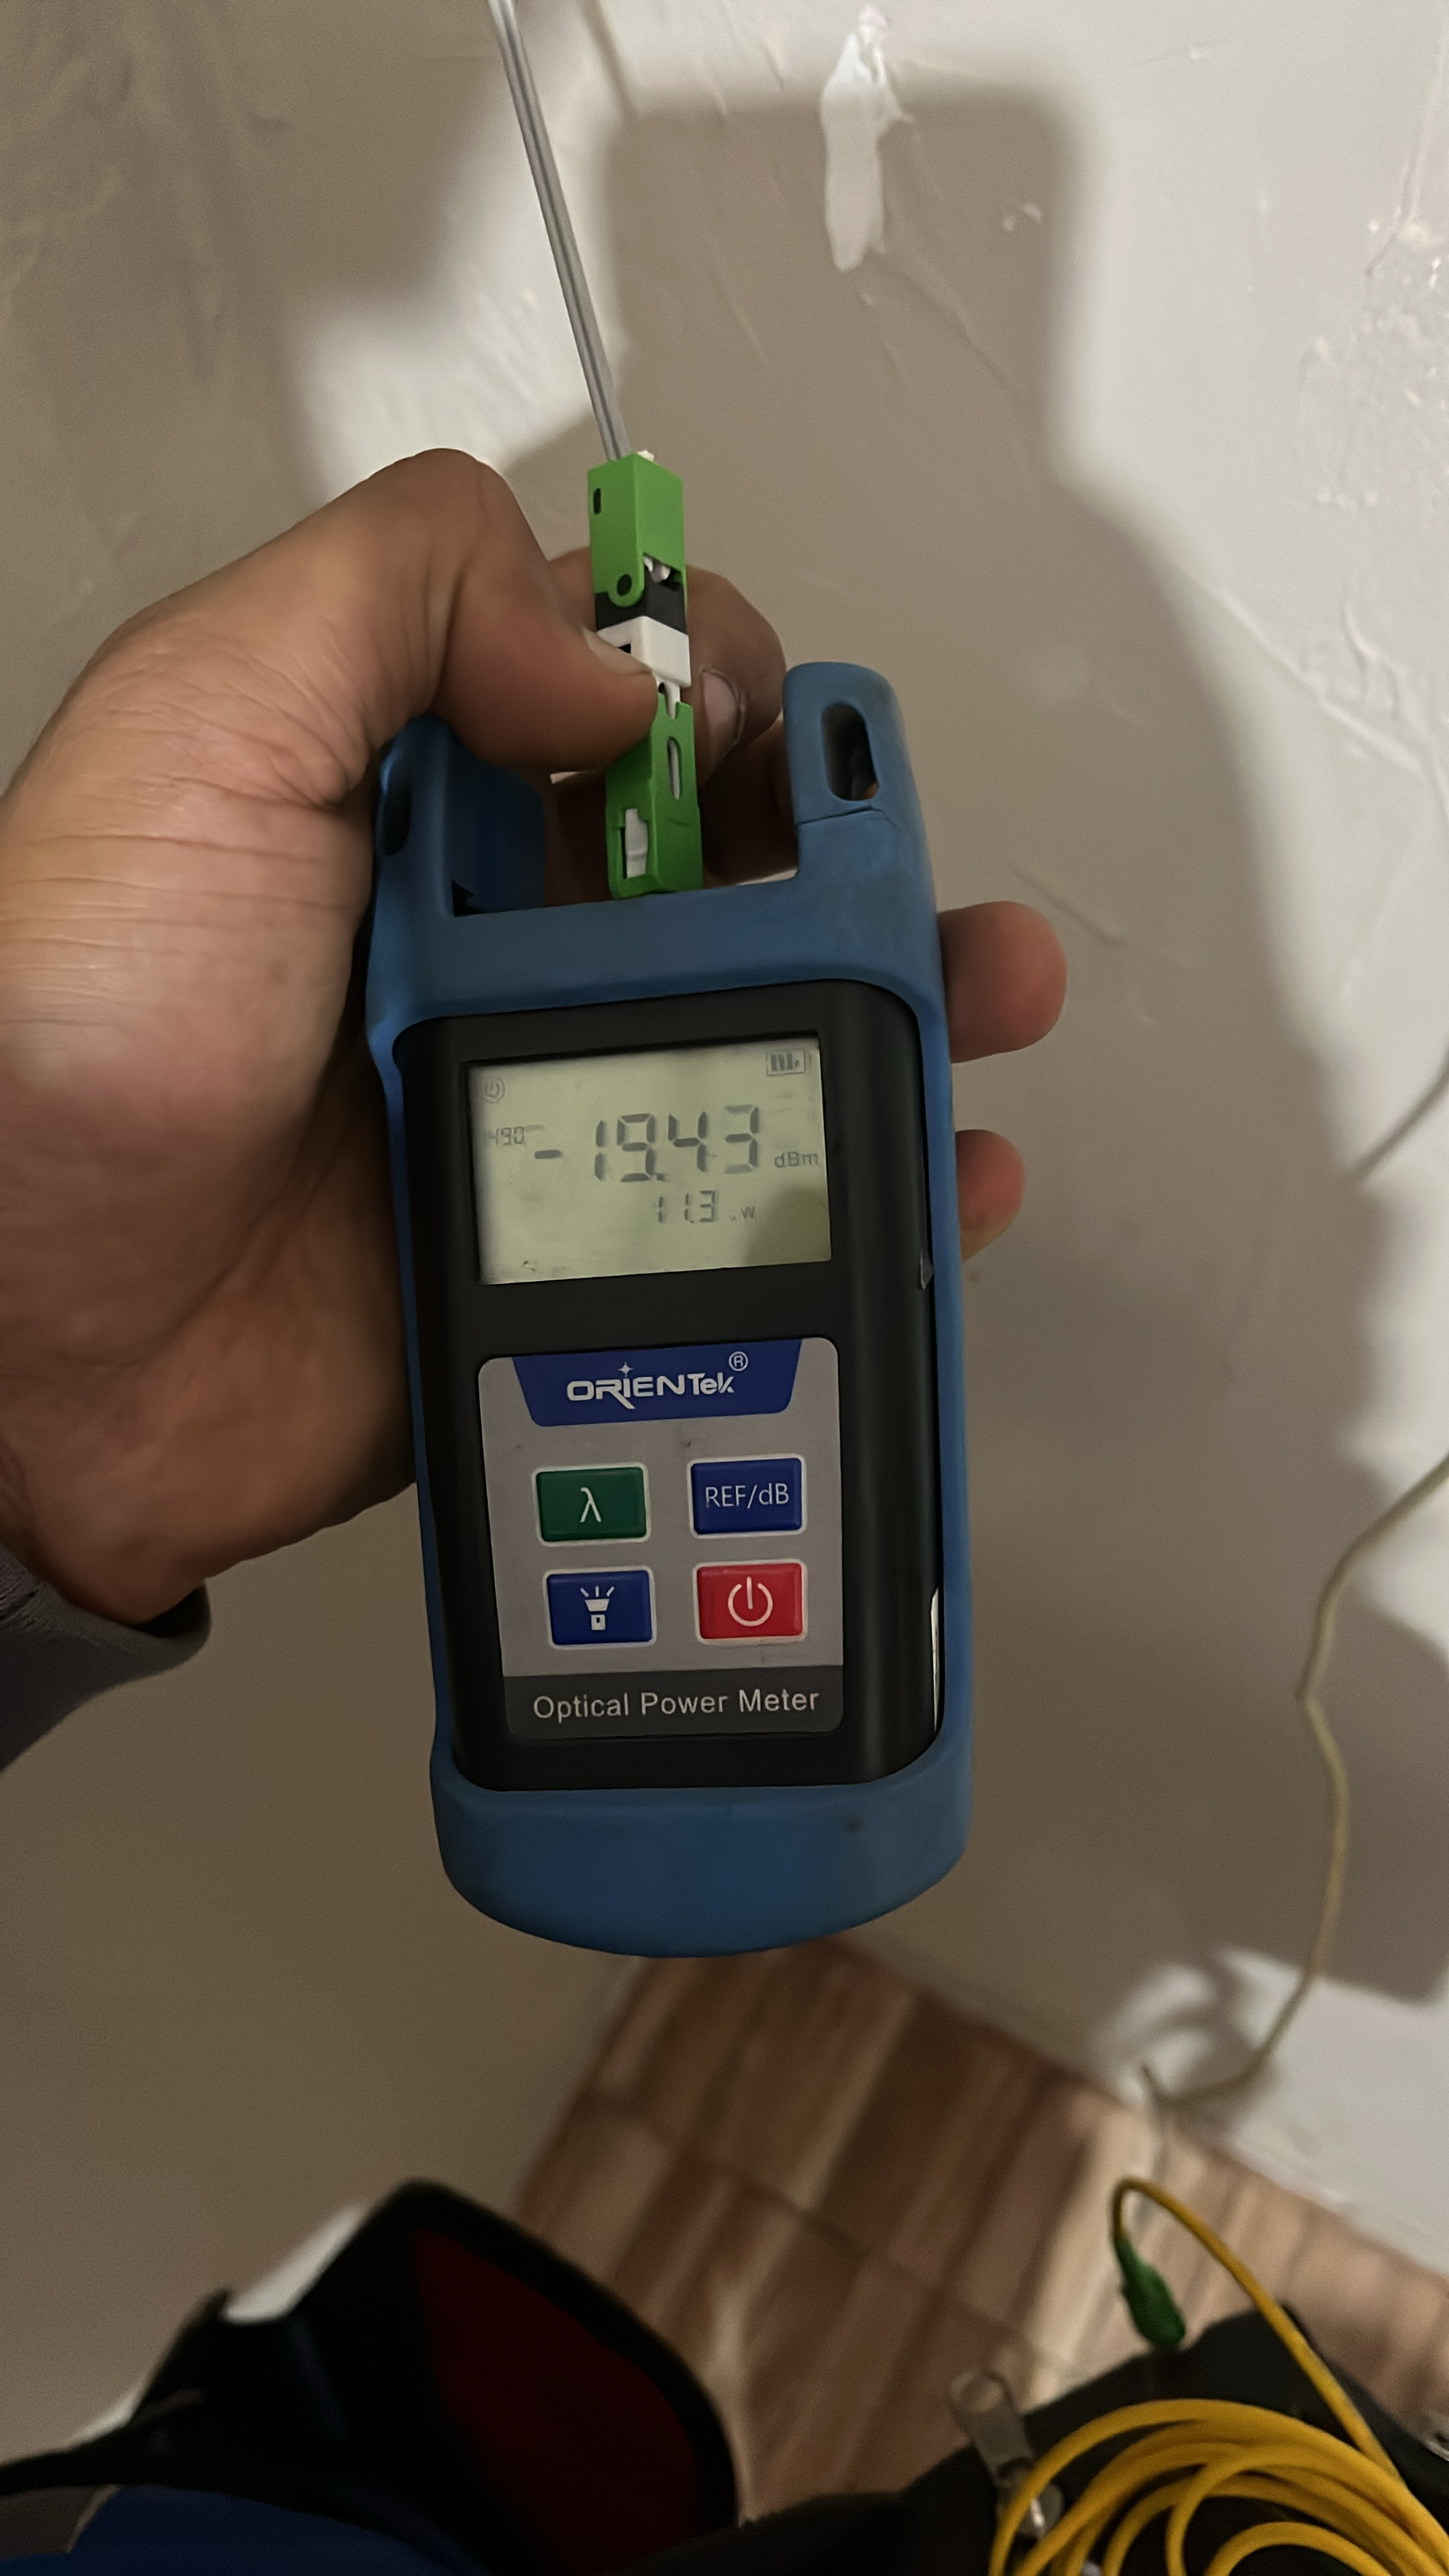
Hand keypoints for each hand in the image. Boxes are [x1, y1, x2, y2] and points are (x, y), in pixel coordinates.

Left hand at [0, 452, 1063, 1625]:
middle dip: (848, 841)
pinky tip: (931, 1168)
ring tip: (976, 989)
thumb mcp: (196, 728)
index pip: (606, 687)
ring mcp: (528, 1096)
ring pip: (762, 1023)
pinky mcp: (562, 1247)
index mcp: (399, 794)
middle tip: (893, 873)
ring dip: (898, 993)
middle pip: (722, 856)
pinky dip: (862, 1186)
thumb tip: (612, 656)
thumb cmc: (66, 1041)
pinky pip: (742, 1203)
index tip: (744, 730)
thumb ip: (391, 602)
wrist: (25, 1348)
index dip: (707, 680)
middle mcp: (475, 935)